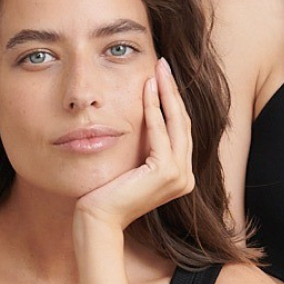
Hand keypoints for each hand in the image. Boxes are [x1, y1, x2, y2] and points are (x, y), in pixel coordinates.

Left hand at [73, 59, 197, 236]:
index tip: (162, 76)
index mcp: (180, 175)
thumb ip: (144, 145)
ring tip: (158, 70)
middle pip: (183, 123)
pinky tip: (146, 90)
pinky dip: (154, 109)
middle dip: (173, 91)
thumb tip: (142, 113)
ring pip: (176, 123)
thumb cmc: (107, 193)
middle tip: (163, 64)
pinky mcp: (166, 173)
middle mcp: (185, 177)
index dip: (172, 100)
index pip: (179, 130)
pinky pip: (161, 133)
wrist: (98, 219)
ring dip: (166, 93)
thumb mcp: (131, 164)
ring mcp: (179, 176)